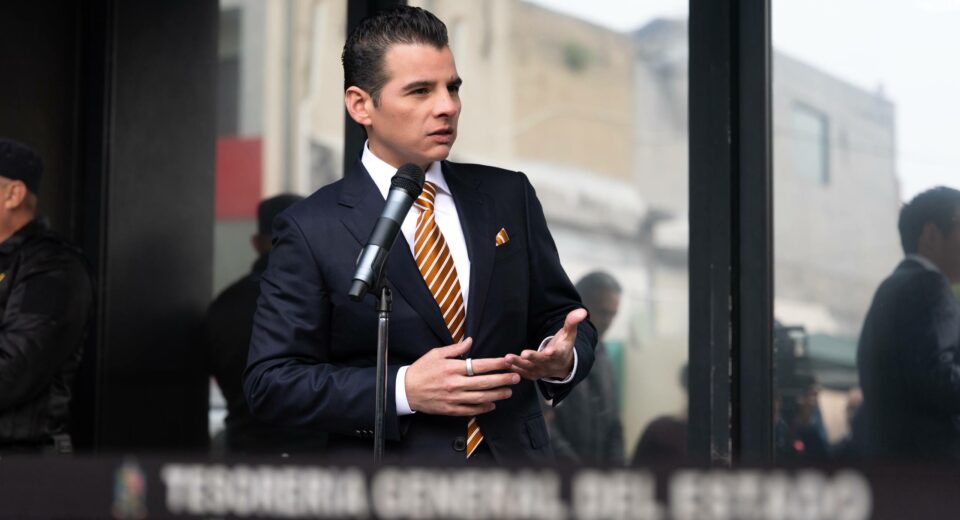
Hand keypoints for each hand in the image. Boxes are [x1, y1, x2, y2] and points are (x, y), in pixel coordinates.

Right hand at [405, 337, 520, 415]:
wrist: (406, 390)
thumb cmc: (421, 370)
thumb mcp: (436, 354)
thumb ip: (455, 349)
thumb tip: (470, 341)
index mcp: (452, 368)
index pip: (479, 365)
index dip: (496, 364)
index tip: (508, 361)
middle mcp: (455, 384)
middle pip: (484, 382)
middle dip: (502, 379)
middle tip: (516, 377)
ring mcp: (453, 398)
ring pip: (480, 398)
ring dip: (497, 395)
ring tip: (508, 391)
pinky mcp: (450, 409)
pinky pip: (470, 410)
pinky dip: (483, 408)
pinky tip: (492, 404)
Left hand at [504, 308, 587, 380]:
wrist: (562, 365)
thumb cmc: (564, 345)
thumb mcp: (569, 334)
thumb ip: (572, 322)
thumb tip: (582, 311)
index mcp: (559, 354)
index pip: (556, 354)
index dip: (551, 353)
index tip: (548, 351)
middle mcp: (549, 365)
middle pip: (539, 362)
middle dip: (531, 358)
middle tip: (523, 354)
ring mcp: (539, 371)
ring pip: (528, 368)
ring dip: (517, 364)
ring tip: (507, 358)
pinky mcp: (531, 374)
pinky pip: (522, 373)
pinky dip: (513, 370)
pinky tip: (504, 364)